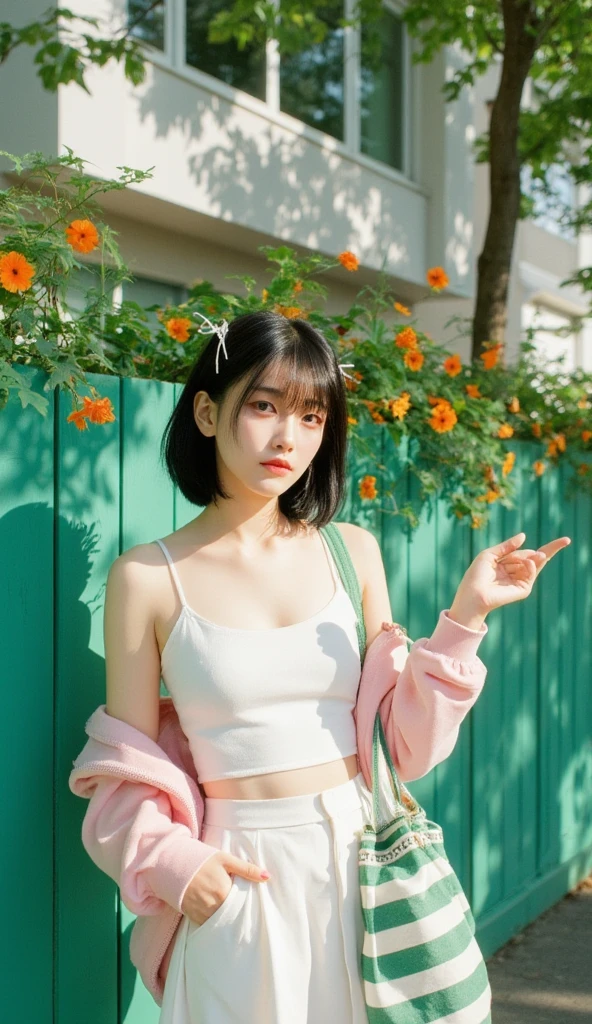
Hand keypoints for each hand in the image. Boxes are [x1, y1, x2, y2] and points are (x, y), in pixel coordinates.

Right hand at [181, 850, 269, 925]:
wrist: (173, 863)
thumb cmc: (202, 859)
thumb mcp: (225, 859)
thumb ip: (247, 869)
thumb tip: (268, 877)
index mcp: (223, 892)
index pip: (242, 906)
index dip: (248, 906)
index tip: (253, 907)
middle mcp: (212, 906)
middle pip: (231, 916)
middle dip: (238, 915)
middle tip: (244, 914)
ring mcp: (201, 912)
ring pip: (220, 922)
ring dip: (226, 920)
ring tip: (232, 915)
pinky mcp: (192, 916)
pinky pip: (207, 924)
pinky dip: (213, 922)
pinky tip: (218, 916)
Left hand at [452, 531, 571, 617]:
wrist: (473, 594)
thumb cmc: (476, 575)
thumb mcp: (490, 554)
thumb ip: (507, 546)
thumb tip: (524, 536)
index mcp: (506, 563)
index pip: (524, 554)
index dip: (533, 548)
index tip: (553, 540)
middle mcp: (514, 572)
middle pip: (536, 559)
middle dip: (550, 549)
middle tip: (566, 540)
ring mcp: (519, 581)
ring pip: (534, 564)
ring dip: (534, 557)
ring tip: (538, 554)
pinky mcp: (522, 590)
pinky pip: (531, 574)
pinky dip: (531, 566)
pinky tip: (530, 561)